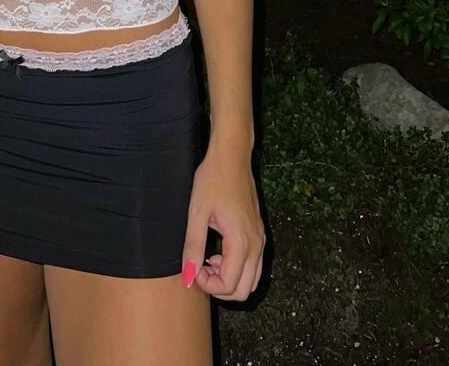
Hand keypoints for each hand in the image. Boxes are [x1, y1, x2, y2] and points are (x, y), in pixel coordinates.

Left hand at [181, 143, 264, 301]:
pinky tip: (218, 253)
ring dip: (229, 280)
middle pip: (243, 291)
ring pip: (251, 281)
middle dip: (219, 288)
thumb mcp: (197, 213)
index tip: (192, 268)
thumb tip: (188, 276)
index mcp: (241, 242)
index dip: (207, 285)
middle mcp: (256, 245)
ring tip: (207, 261)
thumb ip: (193, 247)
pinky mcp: (259, 234)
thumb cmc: (212, 180)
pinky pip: (253, 266)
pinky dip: (237, 269)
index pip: (228, 285)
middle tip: (199, 269)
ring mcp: (260, 240)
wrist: (232, 157)